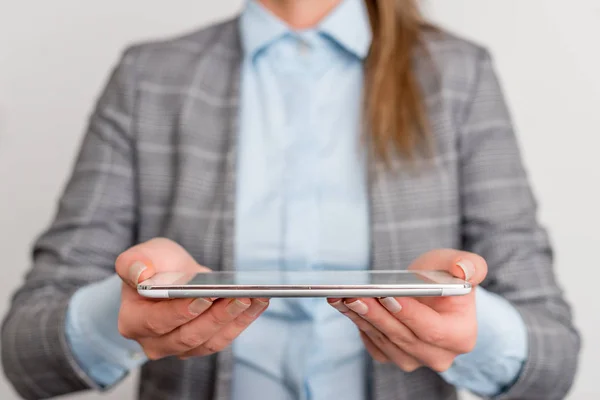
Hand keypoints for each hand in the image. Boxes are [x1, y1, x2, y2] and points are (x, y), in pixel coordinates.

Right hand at [115, 238, 268, 359]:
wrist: (169, 275)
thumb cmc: (154, 266)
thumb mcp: (140, 255)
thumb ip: (133, 262)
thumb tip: (141, 274)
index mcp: (133, 321)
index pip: (158, 322)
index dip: (182, 311)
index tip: (205, 296)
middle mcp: (154, 342)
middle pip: (188, 336)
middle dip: (217, 316)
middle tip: (240, 297)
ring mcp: (179, 348)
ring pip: (209, 341)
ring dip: (235, 320)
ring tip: (255, 298)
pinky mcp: (201, 346)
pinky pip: (223, 338)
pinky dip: (242, 321)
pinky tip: (258, 302)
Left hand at [328, 249, 486, 372]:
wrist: (429, 293)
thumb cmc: (445, 278)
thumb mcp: (459, 264)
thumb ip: (470, 264)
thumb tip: (463, 270)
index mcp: (461, 337)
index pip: (431, 330)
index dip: (408, 314)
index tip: (386, 296)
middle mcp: (438, 356)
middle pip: (402, 337)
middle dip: (377, 315)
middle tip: (355, 295)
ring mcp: (413, 360)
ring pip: (383, 341)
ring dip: (361, 318)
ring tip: (344, 296)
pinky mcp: (392, 357)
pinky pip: (372, 344)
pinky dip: (357, 323)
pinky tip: (343, 304)